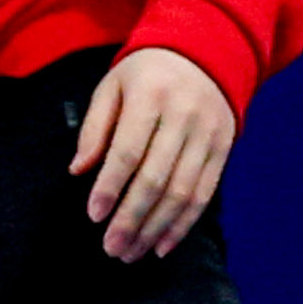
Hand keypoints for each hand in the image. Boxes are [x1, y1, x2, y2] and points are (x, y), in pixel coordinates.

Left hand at [71, 49, 235, 262]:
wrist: (206, 51)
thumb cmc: (146, 73)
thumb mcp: (113, 86)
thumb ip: (95, 128)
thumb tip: (79, 170)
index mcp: (150, 96)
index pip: (128, 151)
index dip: (110, 187)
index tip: (94, 216)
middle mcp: (184, 116)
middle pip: (156, 178)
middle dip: (132, 219)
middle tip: (111, 248)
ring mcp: (208, 134)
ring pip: (182, 193)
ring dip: (156, 229)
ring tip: (131, 253)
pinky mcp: (223, 149)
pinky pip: (204, 194)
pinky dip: (183, 225)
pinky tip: (162, 245)